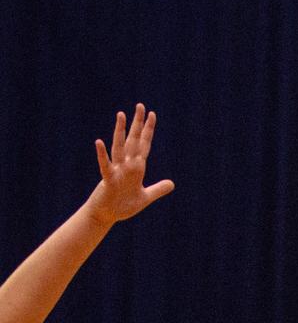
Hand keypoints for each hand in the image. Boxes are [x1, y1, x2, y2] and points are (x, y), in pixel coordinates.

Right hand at [87, 104, 174, 225]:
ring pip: (119, 147)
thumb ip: (158, 189)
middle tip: (140, 105)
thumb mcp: (145, 198)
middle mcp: (126, 165)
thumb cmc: (123, 206)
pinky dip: (102, 155)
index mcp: (136, 168)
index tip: (152, 114)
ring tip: (121, 115)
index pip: (144, 145)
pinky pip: (105, 166)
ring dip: (120, 131)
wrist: (105, 216)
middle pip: (133, 140)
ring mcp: (117, 171)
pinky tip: (99, 142)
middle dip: (137, 124)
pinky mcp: (108, 180)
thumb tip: (172, 184)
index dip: (148, 131)